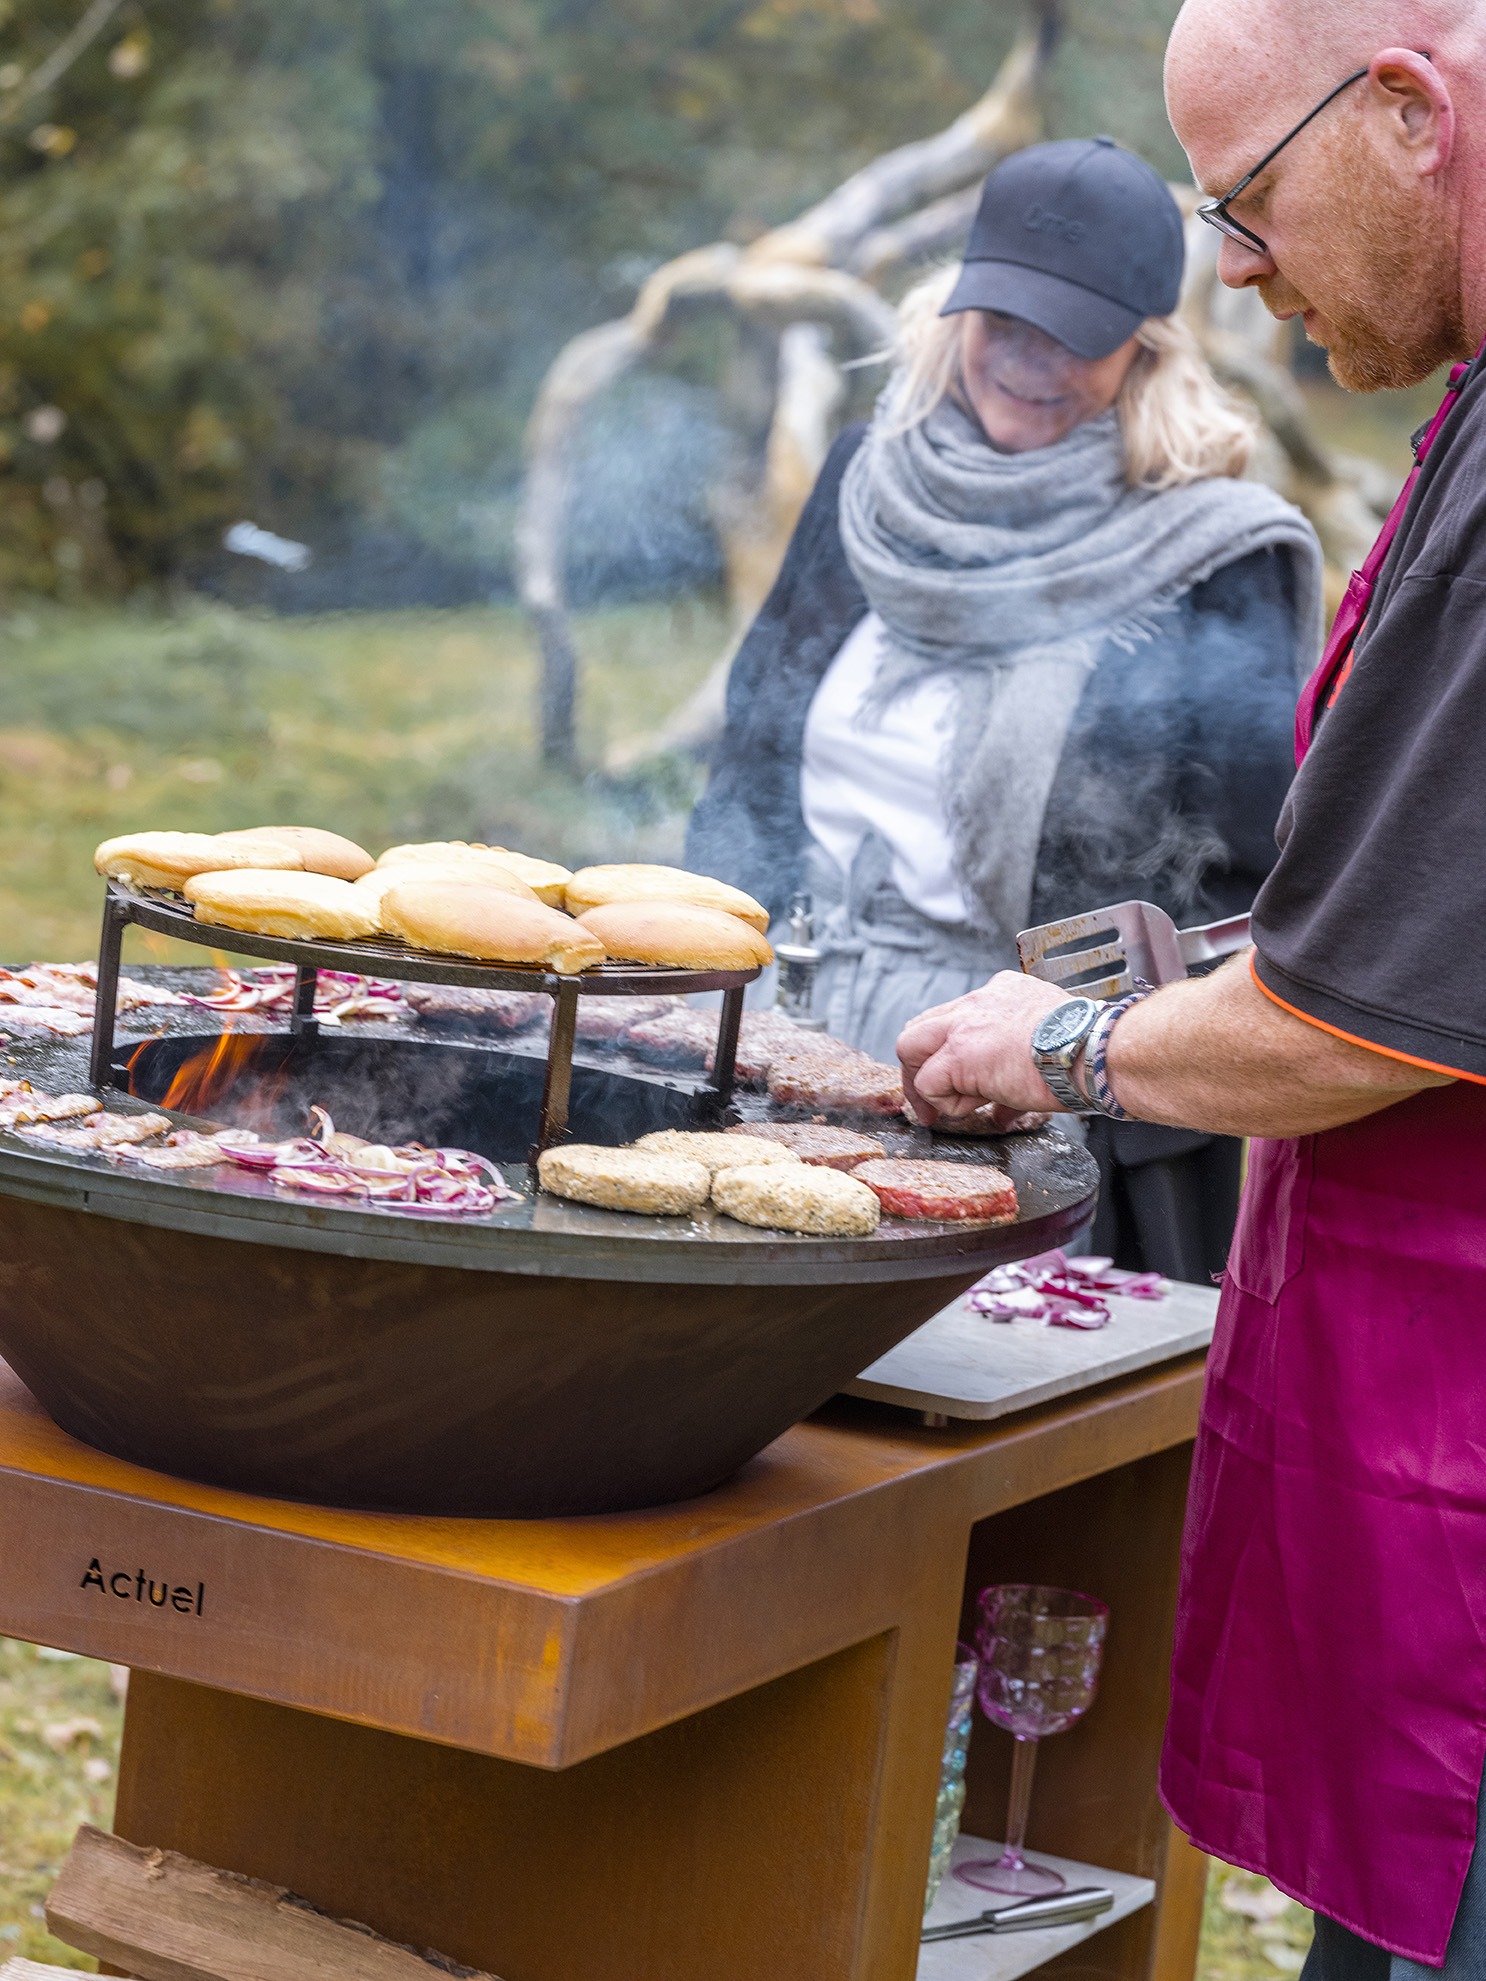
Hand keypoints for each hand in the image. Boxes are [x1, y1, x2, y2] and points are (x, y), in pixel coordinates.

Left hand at [897, 971, 1074, 1126]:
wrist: (1096, 1052)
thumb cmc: (1086, 1052)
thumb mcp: (1046, 1047)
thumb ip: (1014, 1071)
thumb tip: (1002, 1107)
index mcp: (1002, 995)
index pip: (955, 1018)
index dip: (949, 1053)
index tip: (960, 1081)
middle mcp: (978, 1002)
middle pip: (921, 1027)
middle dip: (919, 1065)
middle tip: (930, 1100)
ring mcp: (965, 1026)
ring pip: (910, 1046)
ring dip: (923, 1084)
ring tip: (945, 1110)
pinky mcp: (960, 1054)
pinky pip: (928, 1082)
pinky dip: (943, 1103)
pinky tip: (972, 1109)